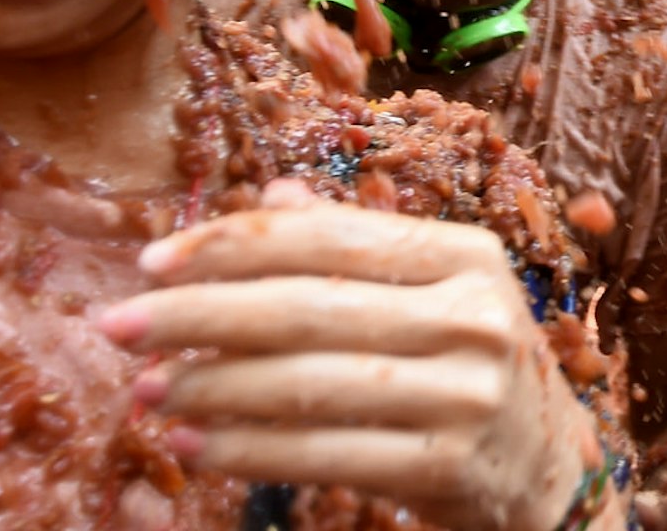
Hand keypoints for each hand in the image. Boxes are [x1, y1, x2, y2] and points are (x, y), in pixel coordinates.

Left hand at [99, 181, 602, 530]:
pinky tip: (191, 446)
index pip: (325, 236)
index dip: (229, 244)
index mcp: (465, 254)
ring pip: (306, 384)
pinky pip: (322, 454)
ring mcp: (466, 395)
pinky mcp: (449, 467)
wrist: (550, 469)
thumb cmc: (469, 365)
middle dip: (197, 316)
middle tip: (116, 324)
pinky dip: (245, 450)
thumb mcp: (434, 291)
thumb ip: (354, 244)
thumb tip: (268, 197)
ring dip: (209, 389)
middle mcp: (473, 317)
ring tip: (145, 390)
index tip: (150, 261)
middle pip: (305, 308)